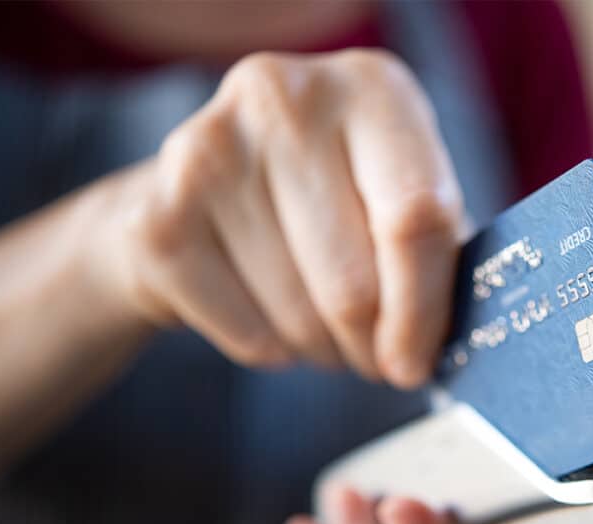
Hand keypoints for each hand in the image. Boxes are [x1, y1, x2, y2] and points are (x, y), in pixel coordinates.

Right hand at [98, 49, 462, 386]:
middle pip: (355, 282)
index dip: (423, 312)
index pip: (416, 218)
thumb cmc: (328, 201)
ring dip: (323, 350)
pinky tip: (266, 316)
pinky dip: (269, 351)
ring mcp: (211, 150)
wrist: (200, 193)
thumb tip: (435, 351)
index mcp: (372, 88)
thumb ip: (435, 256)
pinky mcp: (156, 215)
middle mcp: (286, 97)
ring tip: (323, 328)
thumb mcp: (397, 200)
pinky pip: (244, 334)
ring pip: (300, 319)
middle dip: (371, 346)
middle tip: (374, 357)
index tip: (417, 365)